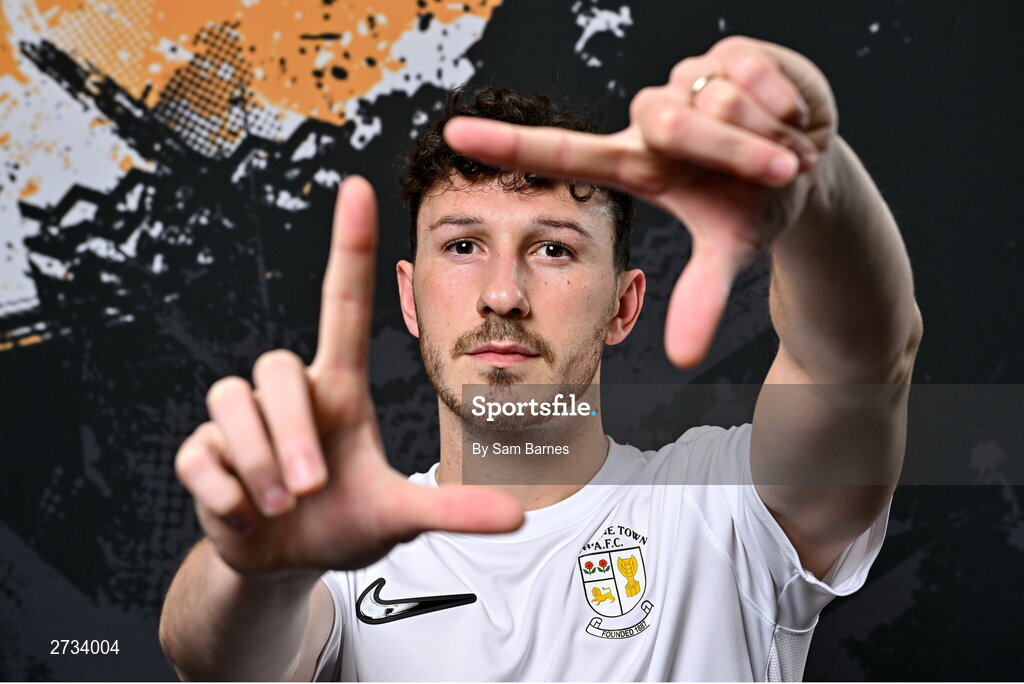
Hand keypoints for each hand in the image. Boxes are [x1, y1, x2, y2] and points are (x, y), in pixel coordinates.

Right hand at [174, 176, 523, 574]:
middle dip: (290, 434)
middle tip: (309, 490)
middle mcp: (289, 391)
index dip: (350, 246)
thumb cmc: (346, 519)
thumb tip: (518, 517)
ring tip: (282, 506)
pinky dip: (225, 493)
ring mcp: (241, 418)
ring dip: (262, 462)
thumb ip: (452, 511)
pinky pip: (201, 454)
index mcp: (339, 388)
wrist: (286, 561)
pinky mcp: (204, 451)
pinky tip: (244, 512)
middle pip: (275, 367)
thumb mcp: (400, 516)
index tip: (357, 185)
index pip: (342, 303)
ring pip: (232, 402)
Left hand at [442, 36, 837, 367]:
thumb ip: (701, 297)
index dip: (509, 148)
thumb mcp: (730, 249)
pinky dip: (786, 102)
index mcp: (636, 165)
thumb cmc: (753, 204)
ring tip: (783, 149)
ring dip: (764, 134)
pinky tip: (792, 116)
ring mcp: (684, 79)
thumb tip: (683, 359)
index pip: (562, 153)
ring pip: (715, 97)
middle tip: (778, 173)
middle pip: (668, 121)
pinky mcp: (726, 48)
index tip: (454, 136)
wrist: (815, 161)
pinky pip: (750, 69)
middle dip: (734, 152)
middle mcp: (649, 119)